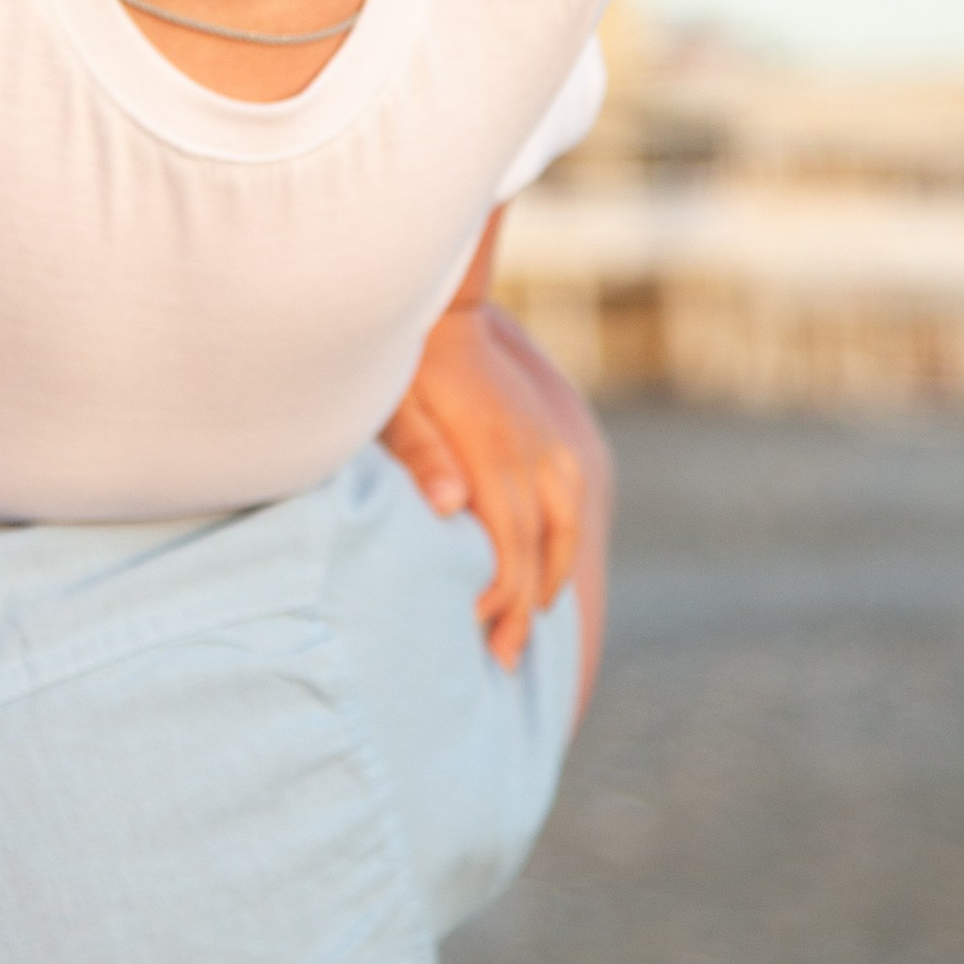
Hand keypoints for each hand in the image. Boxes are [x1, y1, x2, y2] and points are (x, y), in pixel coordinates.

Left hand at [380, 297, 601, 674]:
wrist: (438, 303)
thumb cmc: (403, 363)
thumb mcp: (393, 406)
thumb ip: (419, 455)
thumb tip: (449, 509)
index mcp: (490, 454)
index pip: (507, 544)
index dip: (497, 594)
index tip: (476, 629)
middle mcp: (529, 453)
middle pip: (536, 547)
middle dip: (521, 609)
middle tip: (504, 660)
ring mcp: (544, 442)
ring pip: (565, 524)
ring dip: (551, 577)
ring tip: (530, 622)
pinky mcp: (547, 431)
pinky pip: (570, 497)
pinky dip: (564, 537)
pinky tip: (548, 562)